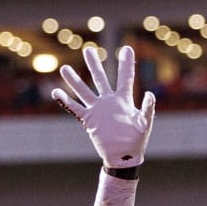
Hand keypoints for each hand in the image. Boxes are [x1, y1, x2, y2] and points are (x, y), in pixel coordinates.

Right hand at [51, 45, 155, 168]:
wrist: (124, 157)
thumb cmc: (137, 141)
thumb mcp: (145, 123)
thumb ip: (148, 108)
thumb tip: (150, 93)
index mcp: (124, 100)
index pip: (125, 78)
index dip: (126, 63)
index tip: (126, 48)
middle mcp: (109, 102)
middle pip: (100, 79)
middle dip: (94, 64)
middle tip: (88, 49)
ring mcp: (98, 110)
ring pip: (84, 91)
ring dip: (75, 80)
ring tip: (64, 68)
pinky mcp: (89, 120)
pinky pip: (75, 109)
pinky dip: (65, 101)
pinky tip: (56, 92)